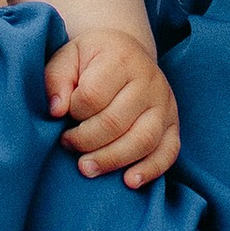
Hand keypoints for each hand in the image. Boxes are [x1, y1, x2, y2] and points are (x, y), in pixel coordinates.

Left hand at [44, 29, 178, 187]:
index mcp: (120, 59)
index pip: (93, 95)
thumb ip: (56, 79)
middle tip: (69, 146)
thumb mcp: (68, 56)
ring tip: (88, 168)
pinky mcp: (173, 123)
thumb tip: (56, 111)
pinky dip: (151, 170)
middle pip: (116, 122)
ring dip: (112, 160)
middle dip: (86, 142)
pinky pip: (169, 151)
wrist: (127, 50)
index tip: (63, 117)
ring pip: (143, 140)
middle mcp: (149, 80)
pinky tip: (129, 181)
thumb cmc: (92, 58)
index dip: (73, 112)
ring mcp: (165, 103)